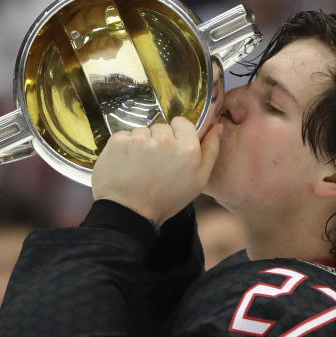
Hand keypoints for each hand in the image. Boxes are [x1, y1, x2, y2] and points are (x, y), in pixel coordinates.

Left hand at [92, 117, 221, 226]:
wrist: (129, 213)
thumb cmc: (165, 200)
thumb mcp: (198, 181)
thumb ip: (210, 150)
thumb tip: (216, 126)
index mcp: (188, 148)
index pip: (182, 123)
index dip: (176, 135)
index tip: (170, 149)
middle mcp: (165, 140)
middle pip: (161, 127)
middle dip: (158, 140)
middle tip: (154, 164)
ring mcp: (140, 139)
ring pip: (142, 131)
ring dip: (140, 144)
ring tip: (138, 166)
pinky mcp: (119, 141)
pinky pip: (123, 135)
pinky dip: (123, 147)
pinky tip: (125, 164)